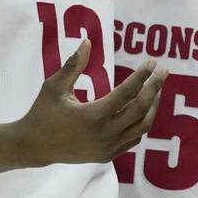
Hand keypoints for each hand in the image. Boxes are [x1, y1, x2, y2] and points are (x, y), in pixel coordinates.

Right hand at [16, 39, 165, 165]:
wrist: (34, 147)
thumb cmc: (42, 113)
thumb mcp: (54, 87)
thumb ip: (73, 65)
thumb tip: (87, 42)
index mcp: (92, 116)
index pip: (126, 92)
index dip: (142, 76)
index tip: (152, 62)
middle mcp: (105, 133)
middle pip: (141, 109)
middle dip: (155, 88)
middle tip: (164, 72)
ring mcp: (108, 147)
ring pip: (142, 126)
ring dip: (152, 107)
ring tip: (156, 90)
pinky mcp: (108, 155)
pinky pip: (133, 138)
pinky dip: (142, 123)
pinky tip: (144, 109)